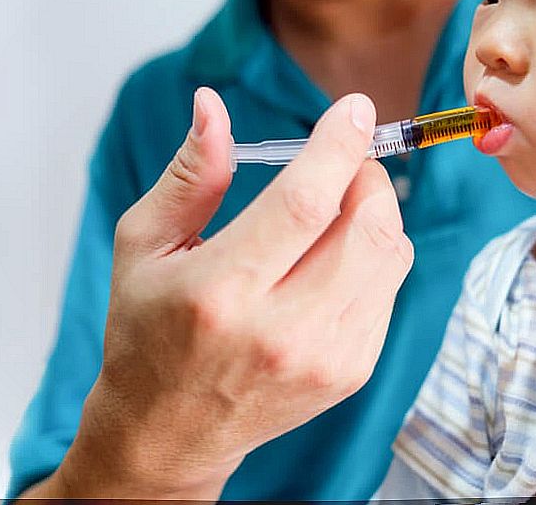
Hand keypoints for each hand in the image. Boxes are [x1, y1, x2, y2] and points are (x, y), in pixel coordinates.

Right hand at [52, 88, 412, 498]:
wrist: (169, 431)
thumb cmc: (148, 331)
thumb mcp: (144, 245)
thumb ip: (190, 173)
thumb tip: (212, 104)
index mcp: (220, 291)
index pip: (305, 203)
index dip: (339, 145)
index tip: (356, 108)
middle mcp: (281, 330)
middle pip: (366, 228)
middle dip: (367, 175)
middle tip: (344, 161)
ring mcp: (325, 358)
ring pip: (391, 255)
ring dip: (378, 211)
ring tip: (340, 206)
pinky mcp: (351, 372)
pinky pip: (390, 288)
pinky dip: (376, 254)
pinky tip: (337, 256)